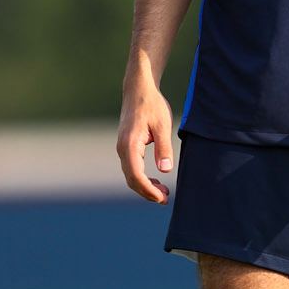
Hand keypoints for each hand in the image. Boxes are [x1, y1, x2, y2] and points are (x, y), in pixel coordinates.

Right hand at [117, 74, 173, 201]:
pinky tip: (155, 181)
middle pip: (131, 179)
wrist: (138, 89)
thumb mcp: (162, 125)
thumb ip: (164, 148)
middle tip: (166, 198)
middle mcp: (122, 148)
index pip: (136, 175)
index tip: (163, 197)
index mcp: (129, 144)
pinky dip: (142, 178)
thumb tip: (165, 170)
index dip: (148, 190)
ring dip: (145, 186)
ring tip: (163, 192)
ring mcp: (122, 148)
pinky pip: (132, 167)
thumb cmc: (151, 104)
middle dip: (147, 192)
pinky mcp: (126, 146)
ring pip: (131, 175)